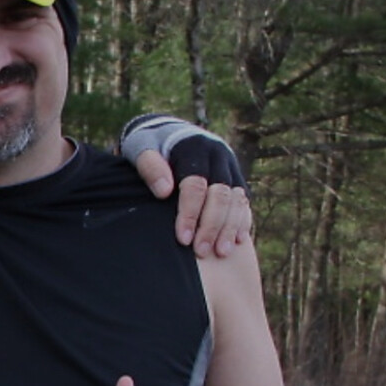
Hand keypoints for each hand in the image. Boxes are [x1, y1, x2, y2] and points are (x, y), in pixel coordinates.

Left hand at [121, 114, 251, 257]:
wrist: (169, 133)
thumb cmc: (149, 145)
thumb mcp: (141, 149)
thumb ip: (150, 167)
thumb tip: (164, 191)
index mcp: (195, 148)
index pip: (195, 184)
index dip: (190, 213)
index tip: (182, 239)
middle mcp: (218, 156)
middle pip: (221, 195)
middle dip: (212, 225)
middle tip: (201, 251)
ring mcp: (230, 167)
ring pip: (237, 200)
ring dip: (230, 227)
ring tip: (220, 252)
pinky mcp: (235, 178)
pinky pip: (244, 201)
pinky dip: (241, 221)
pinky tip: (235, 241)